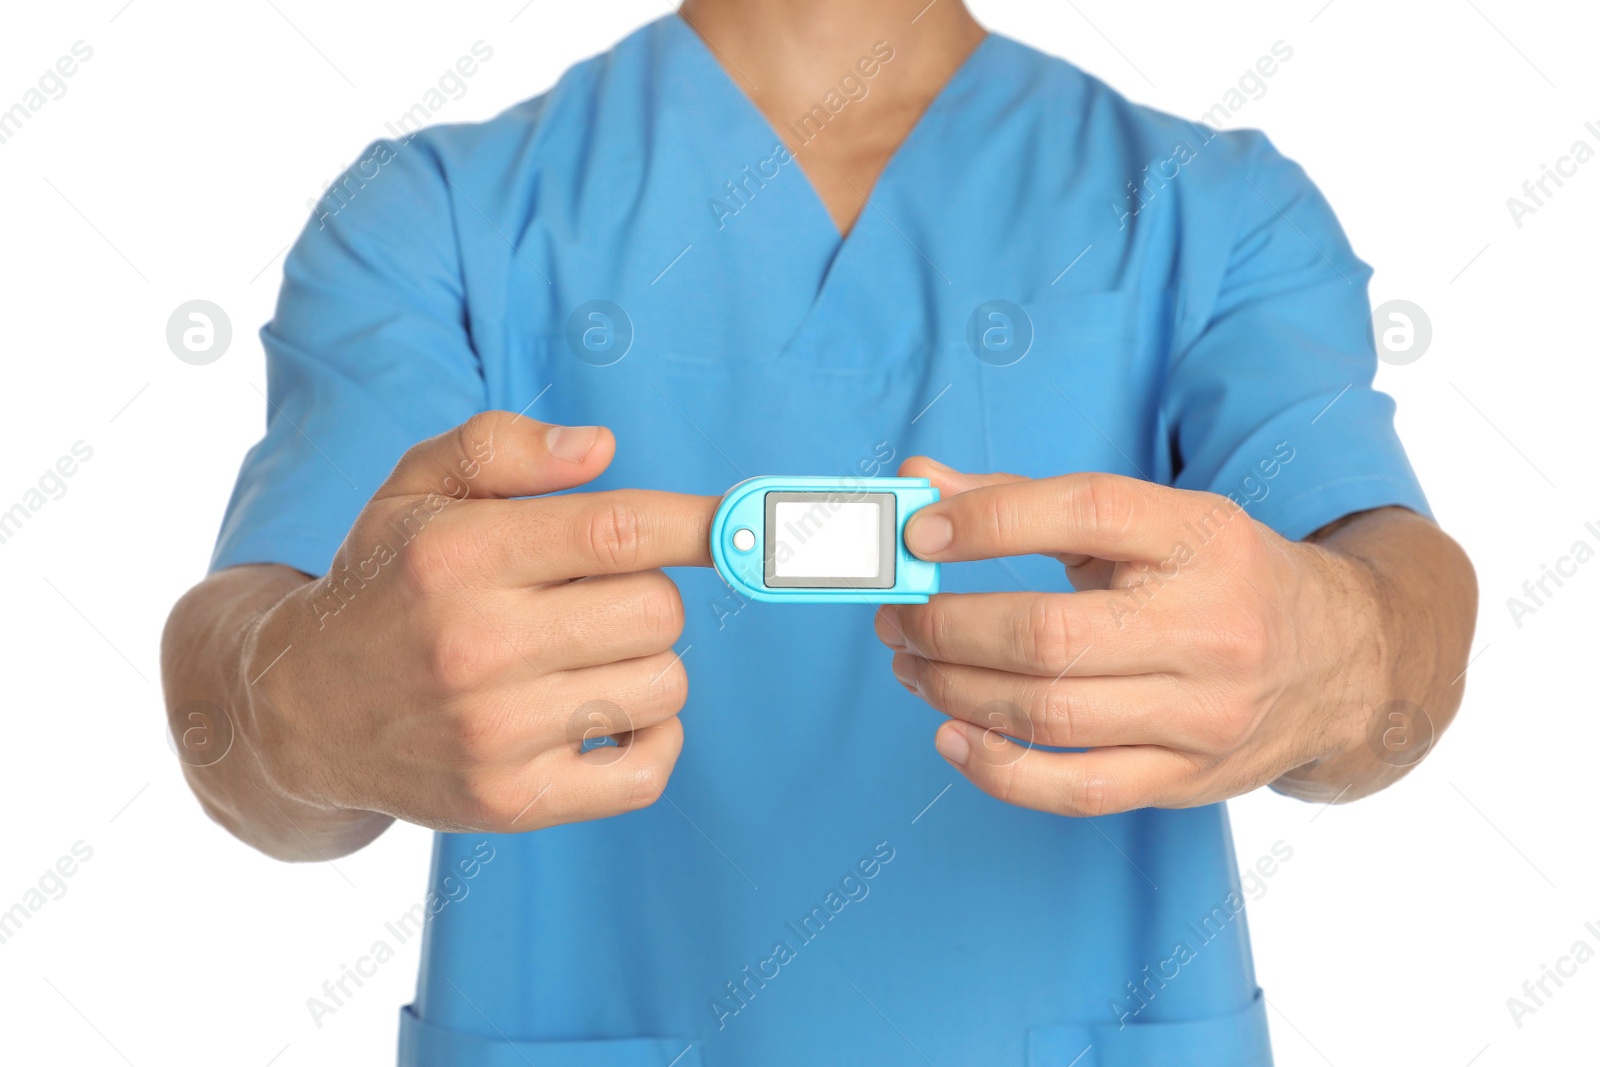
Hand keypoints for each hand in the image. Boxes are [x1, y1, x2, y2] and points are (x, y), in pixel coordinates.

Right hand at [244, 412, 716, 833]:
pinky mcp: (512, 803)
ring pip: (664, 684)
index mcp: (459, 556)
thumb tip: (603, 450)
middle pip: (656, 609)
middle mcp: (475, 646)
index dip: (697, 524)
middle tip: (592, 600)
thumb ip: (504, 448)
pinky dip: (652, 739)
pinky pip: (648, 771)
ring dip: (645, 664)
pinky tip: (609, 716)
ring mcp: (494, 734)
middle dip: (644, 594)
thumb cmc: (383, 583)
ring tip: (583, 658)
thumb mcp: (414, 488)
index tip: (740, 523)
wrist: (298, 713)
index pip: (615, 530)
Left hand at [874, 458, 1398, 815]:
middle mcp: (1209, 624)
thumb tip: (919, 485)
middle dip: (946, 627)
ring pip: (1048, 714)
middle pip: (1047, 635)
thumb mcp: (1143, 522)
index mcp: (1200, 536)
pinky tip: (953, 735)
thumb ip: (1024, 502)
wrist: (1341, 660)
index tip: (920, 535)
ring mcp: (1204, 711)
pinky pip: (1076, 788)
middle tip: (900, 617)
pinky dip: (998, 769)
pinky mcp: (1189, 777)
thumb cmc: (1217, 578)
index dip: (988, 523)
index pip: (1083, 512)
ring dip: (954, 691)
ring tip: (914, 666)